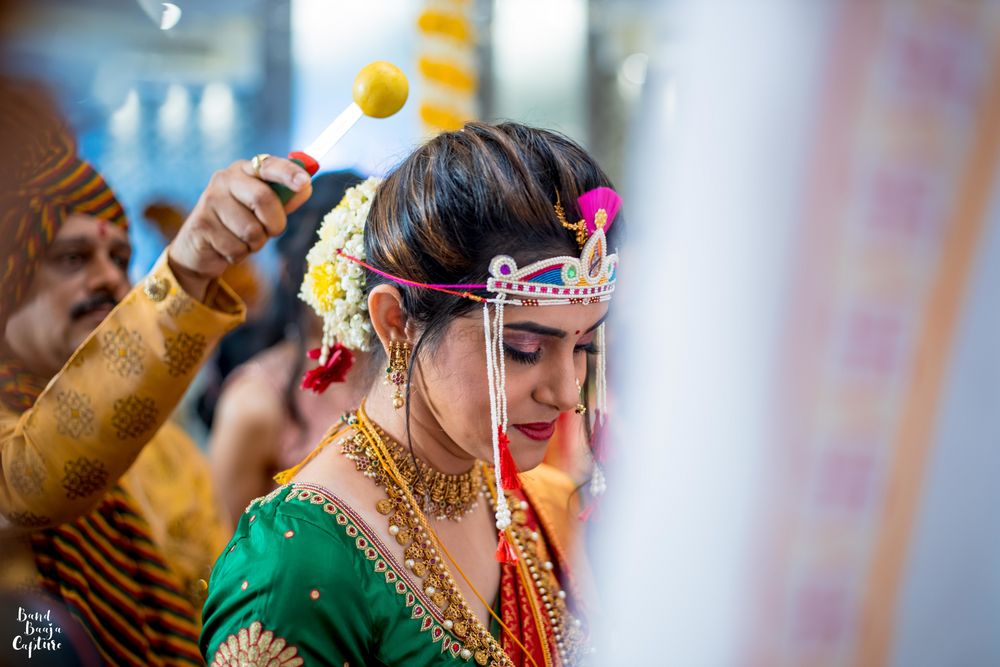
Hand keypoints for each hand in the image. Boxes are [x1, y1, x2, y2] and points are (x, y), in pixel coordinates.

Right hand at [167, 156, 312, 300]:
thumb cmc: (240, 223)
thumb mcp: (265, 210)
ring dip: (254, 244)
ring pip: (251, 230)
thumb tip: (306, 187)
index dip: (287, 173)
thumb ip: (286, 199)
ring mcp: (209, 200)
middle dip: (274, 224)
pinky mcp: (201, 225)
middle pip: (263, 199)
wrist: (200, 247)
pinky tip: (227, 247)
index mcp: (245, 170)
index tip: (304, 182)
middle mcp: (224, 179)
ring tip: (242, 239)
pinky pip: (236, 248)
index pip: (268, 165)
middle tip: (269, 231)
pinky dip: (239, 255)